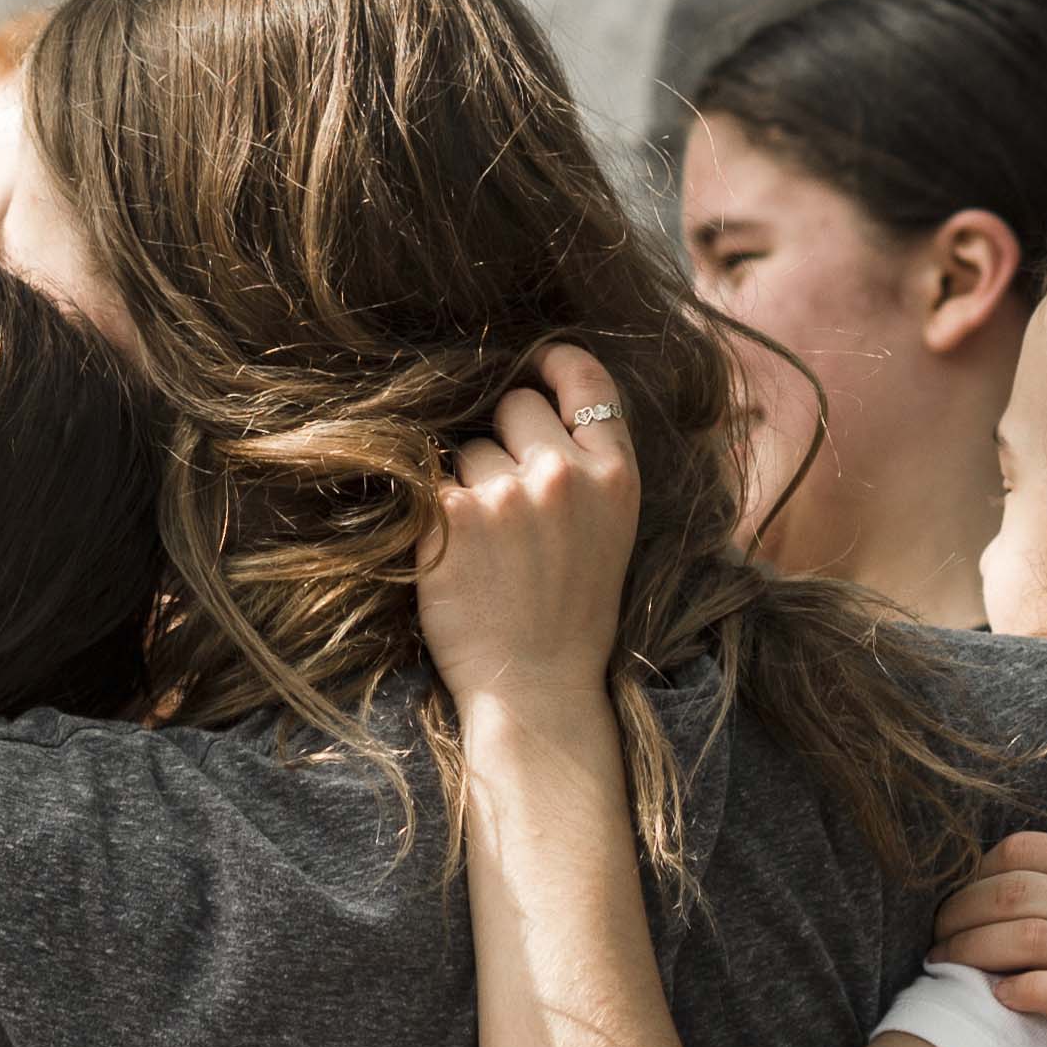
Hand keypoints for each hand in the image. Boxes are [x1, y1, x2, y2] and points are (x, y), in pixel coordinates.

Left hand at [413, 340, 636, 716]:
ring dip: (466, 481)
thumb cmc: (570, 615)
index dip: (555, 359)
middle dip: (502, 436)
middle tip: (504, 498)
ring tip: (484, 543)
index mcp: (616, 477)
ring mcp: (506, 494)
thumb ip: (589, 467)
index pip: (588, 380)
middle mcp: (565, 476)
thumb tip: (538, 403)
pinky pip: (431, 478)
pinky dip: (433, 506)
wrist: (536, 687)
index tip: (534, 361)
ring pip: (468, 447)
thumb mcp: (613, 531)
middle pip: (515, 405)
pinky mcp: (452, 517)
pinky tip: (448, 546)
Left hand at [929, 832, 1046, 1046]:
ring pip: (1024, 937)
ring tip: (943, 966)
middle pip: (1012, 890)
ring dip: (968, 951)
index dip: (974, 872)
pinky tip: (998, 999)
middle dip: (955, 911)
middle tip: (932, 935)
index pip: (1028, 850)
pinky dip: (1015, 992)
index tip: (953, 897)